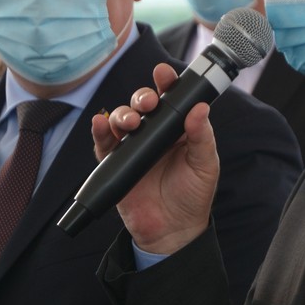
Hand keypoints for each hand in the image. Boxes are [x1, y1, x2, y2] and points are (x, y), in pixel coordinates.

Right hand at [90, 61, 220, 255]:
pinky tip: (101, 123)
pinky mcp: (115, 163)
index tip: (163, 73)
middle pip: (141, 104)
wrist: (173, 231)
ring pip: (121, 119)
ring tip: (129, 122)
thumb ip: (202, 137)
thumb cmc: (193, 196)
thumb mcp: (205, 165)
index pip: (170, 99)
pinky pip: (104, 143)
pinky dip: (99, 130)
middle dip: (141, 97)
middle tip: (148, 102)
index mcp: (177, 129)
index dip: (165, 82)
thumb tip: (200, 108)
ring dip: (122, 114)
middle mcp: (153, 134)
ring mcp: (132, 147)